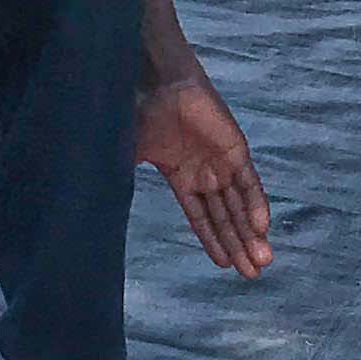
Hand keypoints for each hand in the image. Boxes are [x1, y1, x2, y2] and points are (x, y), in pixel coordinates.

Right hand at [135, 67, 272, 277]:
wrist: (157, 85)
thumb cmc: (140, 115)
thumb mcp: (128, 157)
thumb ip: (119, 184)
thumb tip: (99, 215)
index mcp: (182, 177)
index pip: (202, 217)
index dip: (213, 241)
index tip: (224, 266)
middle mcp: (205, 173)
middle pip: (226, 217)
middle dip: (238, 245)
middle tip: (252, 274)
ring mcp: (222, 162)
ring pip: (241, 205)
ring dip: (251, 233)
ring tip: (261, 261)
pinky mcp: (236, 150)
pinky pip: (250, 183)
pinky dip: (256, 206)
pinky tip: (261, 229)